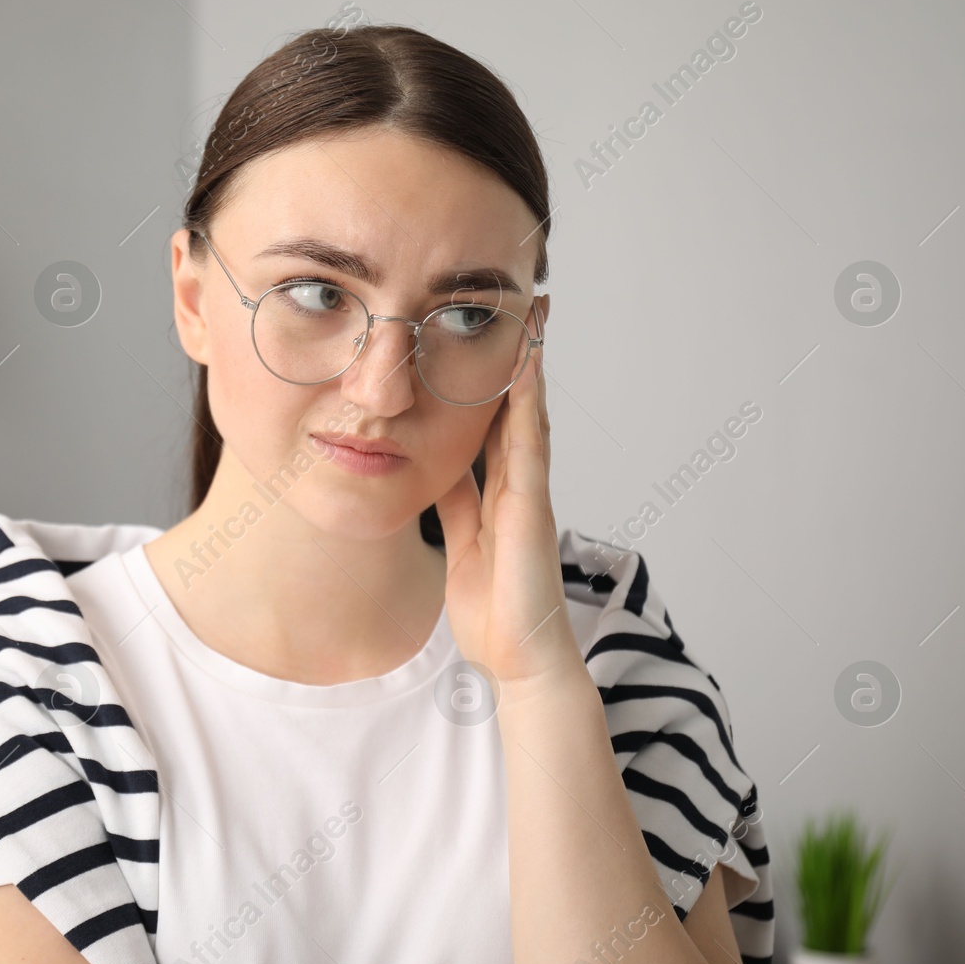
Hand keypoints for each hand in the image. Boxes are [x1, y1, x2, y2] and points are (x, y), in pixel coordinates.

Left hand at [434, 345, 585, 685]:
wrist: (517, 657)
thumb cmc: (493, 610)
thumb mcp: (459, 542)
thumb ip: (453, 504)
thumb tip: (433, 468)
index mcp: (497, 494)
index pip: (495, 423)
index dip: (492, 380)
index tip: (488, 336)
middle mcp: (517, 485)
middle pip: (517, 407)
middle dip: (519, 358)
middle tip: (522, 305)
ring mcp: (528, 493)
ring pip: (528, 415)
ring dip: (530, 366)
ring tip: (530, 316)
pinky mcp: (531, 507)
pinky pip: (529, 446)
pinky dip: (528, 406)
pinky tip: (525, 370)